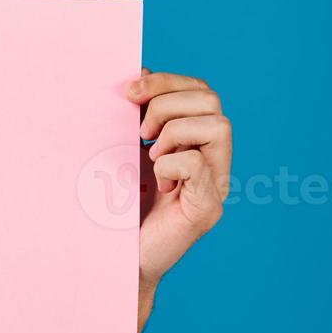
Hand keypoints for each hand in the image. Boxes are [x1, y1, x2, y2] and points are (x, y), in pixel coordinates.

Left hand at [130, 69, 230, 286]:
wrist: (114, 258)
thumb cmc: (115, 203)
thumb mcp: (123, 149)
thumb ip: (136, 115)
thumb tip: (138, 73)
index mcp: (195, 141)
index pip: (199, 89)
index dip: (166, 81)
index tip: (128, 92)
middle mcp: (213, 159)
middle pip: (211, 100)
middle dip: (167, 103)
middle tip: (139, 131)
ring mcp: (214, 184)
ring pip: (217, 125)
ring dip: (173, 132)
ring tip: (151, 157)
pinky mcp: (206, 208)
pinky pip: (198, 164)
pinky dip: (170, 165)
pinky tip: (158, 184)